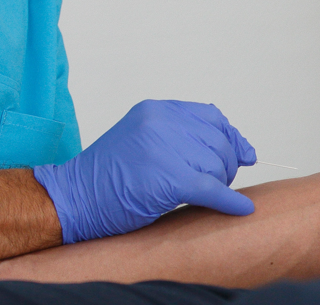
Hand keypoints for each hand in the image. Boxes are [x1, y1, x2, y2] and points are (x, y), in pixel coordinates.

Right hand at [34, 100, 256, 243]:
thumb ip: (180, 135)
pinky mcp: (169, 180)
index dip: (232, 137)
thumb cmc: (107, 176)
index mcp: (156, 111)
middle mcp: (161, 124)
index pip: (211, 116)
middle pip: (218, 142)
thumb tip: (238, 147)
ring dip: (220, 185)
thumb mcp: (141, 138)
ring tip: (205, 195)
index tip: (245, 153)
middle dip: (226, 165)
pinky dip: (230, 202)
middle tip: (220, 182)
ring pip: (217, 167)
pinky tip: (240, 208)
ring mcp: (164, 150)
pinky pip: (213, 190)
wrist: (74, 198)